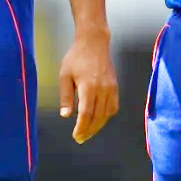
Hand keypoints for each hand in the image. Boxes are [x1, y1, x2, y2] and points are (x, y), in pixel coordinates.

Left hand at [58, 27, 118, 143]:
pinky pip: (114, 106)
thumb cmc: (76, 57)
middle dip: (89, 130)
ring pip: (107, 114)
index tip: (76, 136)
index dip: (81, 127)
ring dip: (98, 125)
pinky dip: (107, 116)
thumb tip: (66, 115)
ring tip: (88, 131)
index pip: (86, 114)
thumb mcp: (65, 75)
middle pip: (98, 117)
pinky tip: (99, 118)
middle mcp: (102, 89)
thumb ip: (66, 96)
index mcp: (89, 87)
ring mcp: (111, 88)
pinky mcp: (115, 86)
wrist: (94, 43)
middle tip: (80, 138)